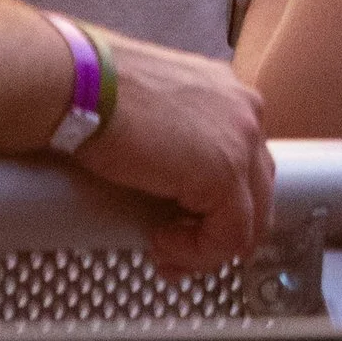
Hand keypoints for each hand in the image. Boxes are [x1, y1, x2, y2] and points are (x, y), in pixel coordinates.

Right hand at [78, 31, 274, 274]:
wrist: (84, 87)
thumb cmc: (102, 96)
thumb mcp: (159, 115)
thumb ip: (183, 146)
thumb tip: (176, 198)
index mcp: (230, 97)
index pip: (247, 168)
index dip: (215, 210)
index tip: (178, 230)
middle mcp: (247, 112)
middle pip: (257, 196)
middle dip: (217, 235)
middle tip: (175, 253)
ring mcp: (243, 139)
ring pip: (250, 222)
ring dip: (206, 247)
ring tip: (164, 250)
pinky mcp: (226, 171)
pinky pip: (230, 236)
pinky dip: (197, 252)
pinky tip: (161, 241)